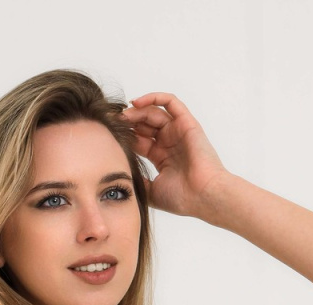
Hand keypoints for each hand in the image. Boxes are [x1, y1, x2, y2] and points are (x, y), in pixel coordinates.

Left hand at [118, 92, 232, 220]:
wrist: (204, 196)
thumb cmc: (182, 198)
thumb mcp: (151, 191)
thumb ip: (138, 181)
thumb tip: (121, 176)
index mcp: (162, 157)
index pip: (139, 140)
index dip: (124, 135)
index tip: (109, 134)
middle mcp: (170, 142)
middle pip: (144, 124)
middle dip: (128, 122)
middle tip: (112, 122)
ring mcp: (178, 132)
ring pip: (154, 112)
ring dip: (137, 111)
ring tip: (123, 116)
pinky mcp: (187, 123)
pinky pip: (170, 102)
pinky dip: (154, 98)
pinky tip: (136, 103)